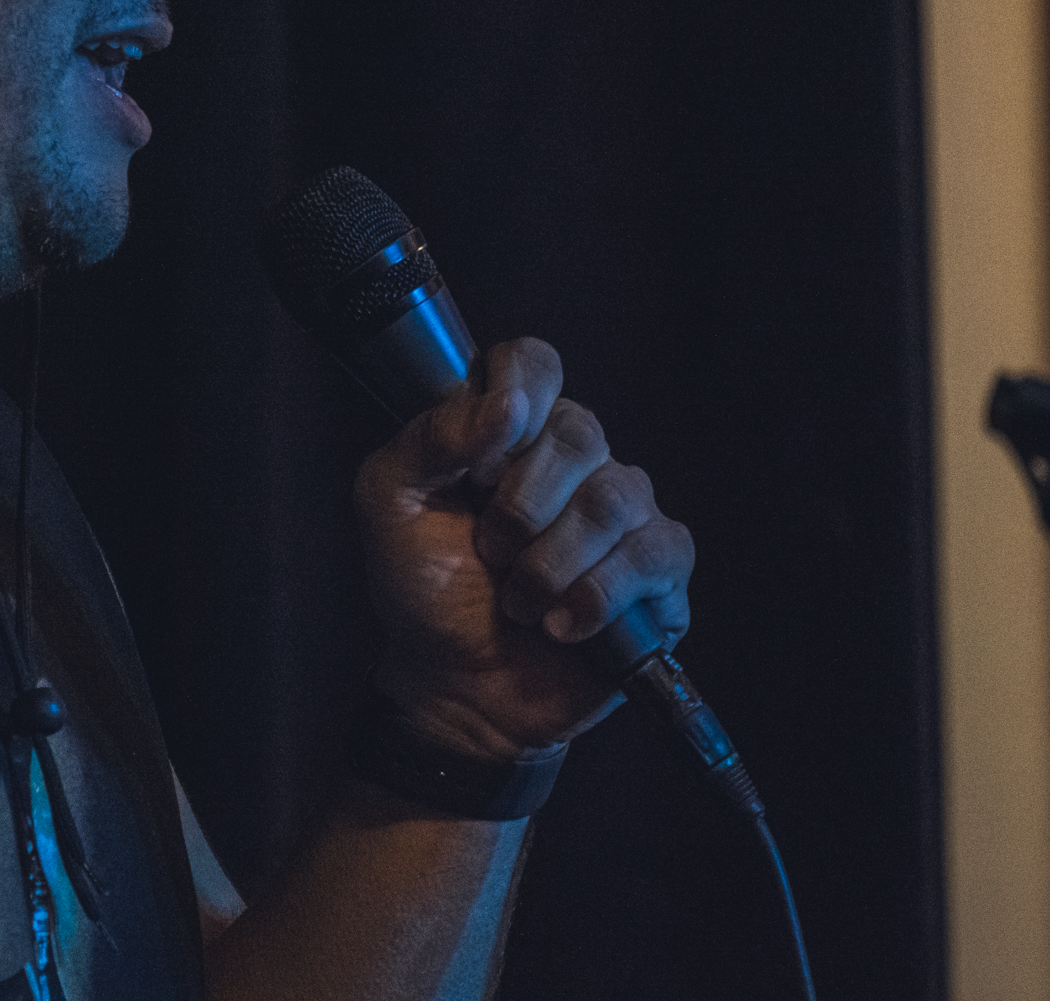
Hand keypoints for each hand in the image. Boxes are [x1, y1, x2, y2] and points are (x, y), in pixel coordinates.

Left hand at [353, 338, 693, 759]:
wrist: (454, 686)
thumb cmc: (421, 587)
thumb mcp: (391, 502)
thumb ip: (432, 439)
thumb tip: (505, 404)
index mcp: (508, 429)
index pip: (535, 363)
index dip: (519, 394)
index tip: (485, 455)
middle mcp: (574, 459)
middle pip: (580, 432)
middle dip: (522, 505)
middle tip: (490, 551)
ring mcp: (623, 513)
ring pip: (615, 498)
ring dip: (552, 562)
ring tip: (519, 600)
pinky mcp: (658, 573)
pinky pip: (655, 554)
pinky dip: (598, 596)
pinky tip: (562, 625)